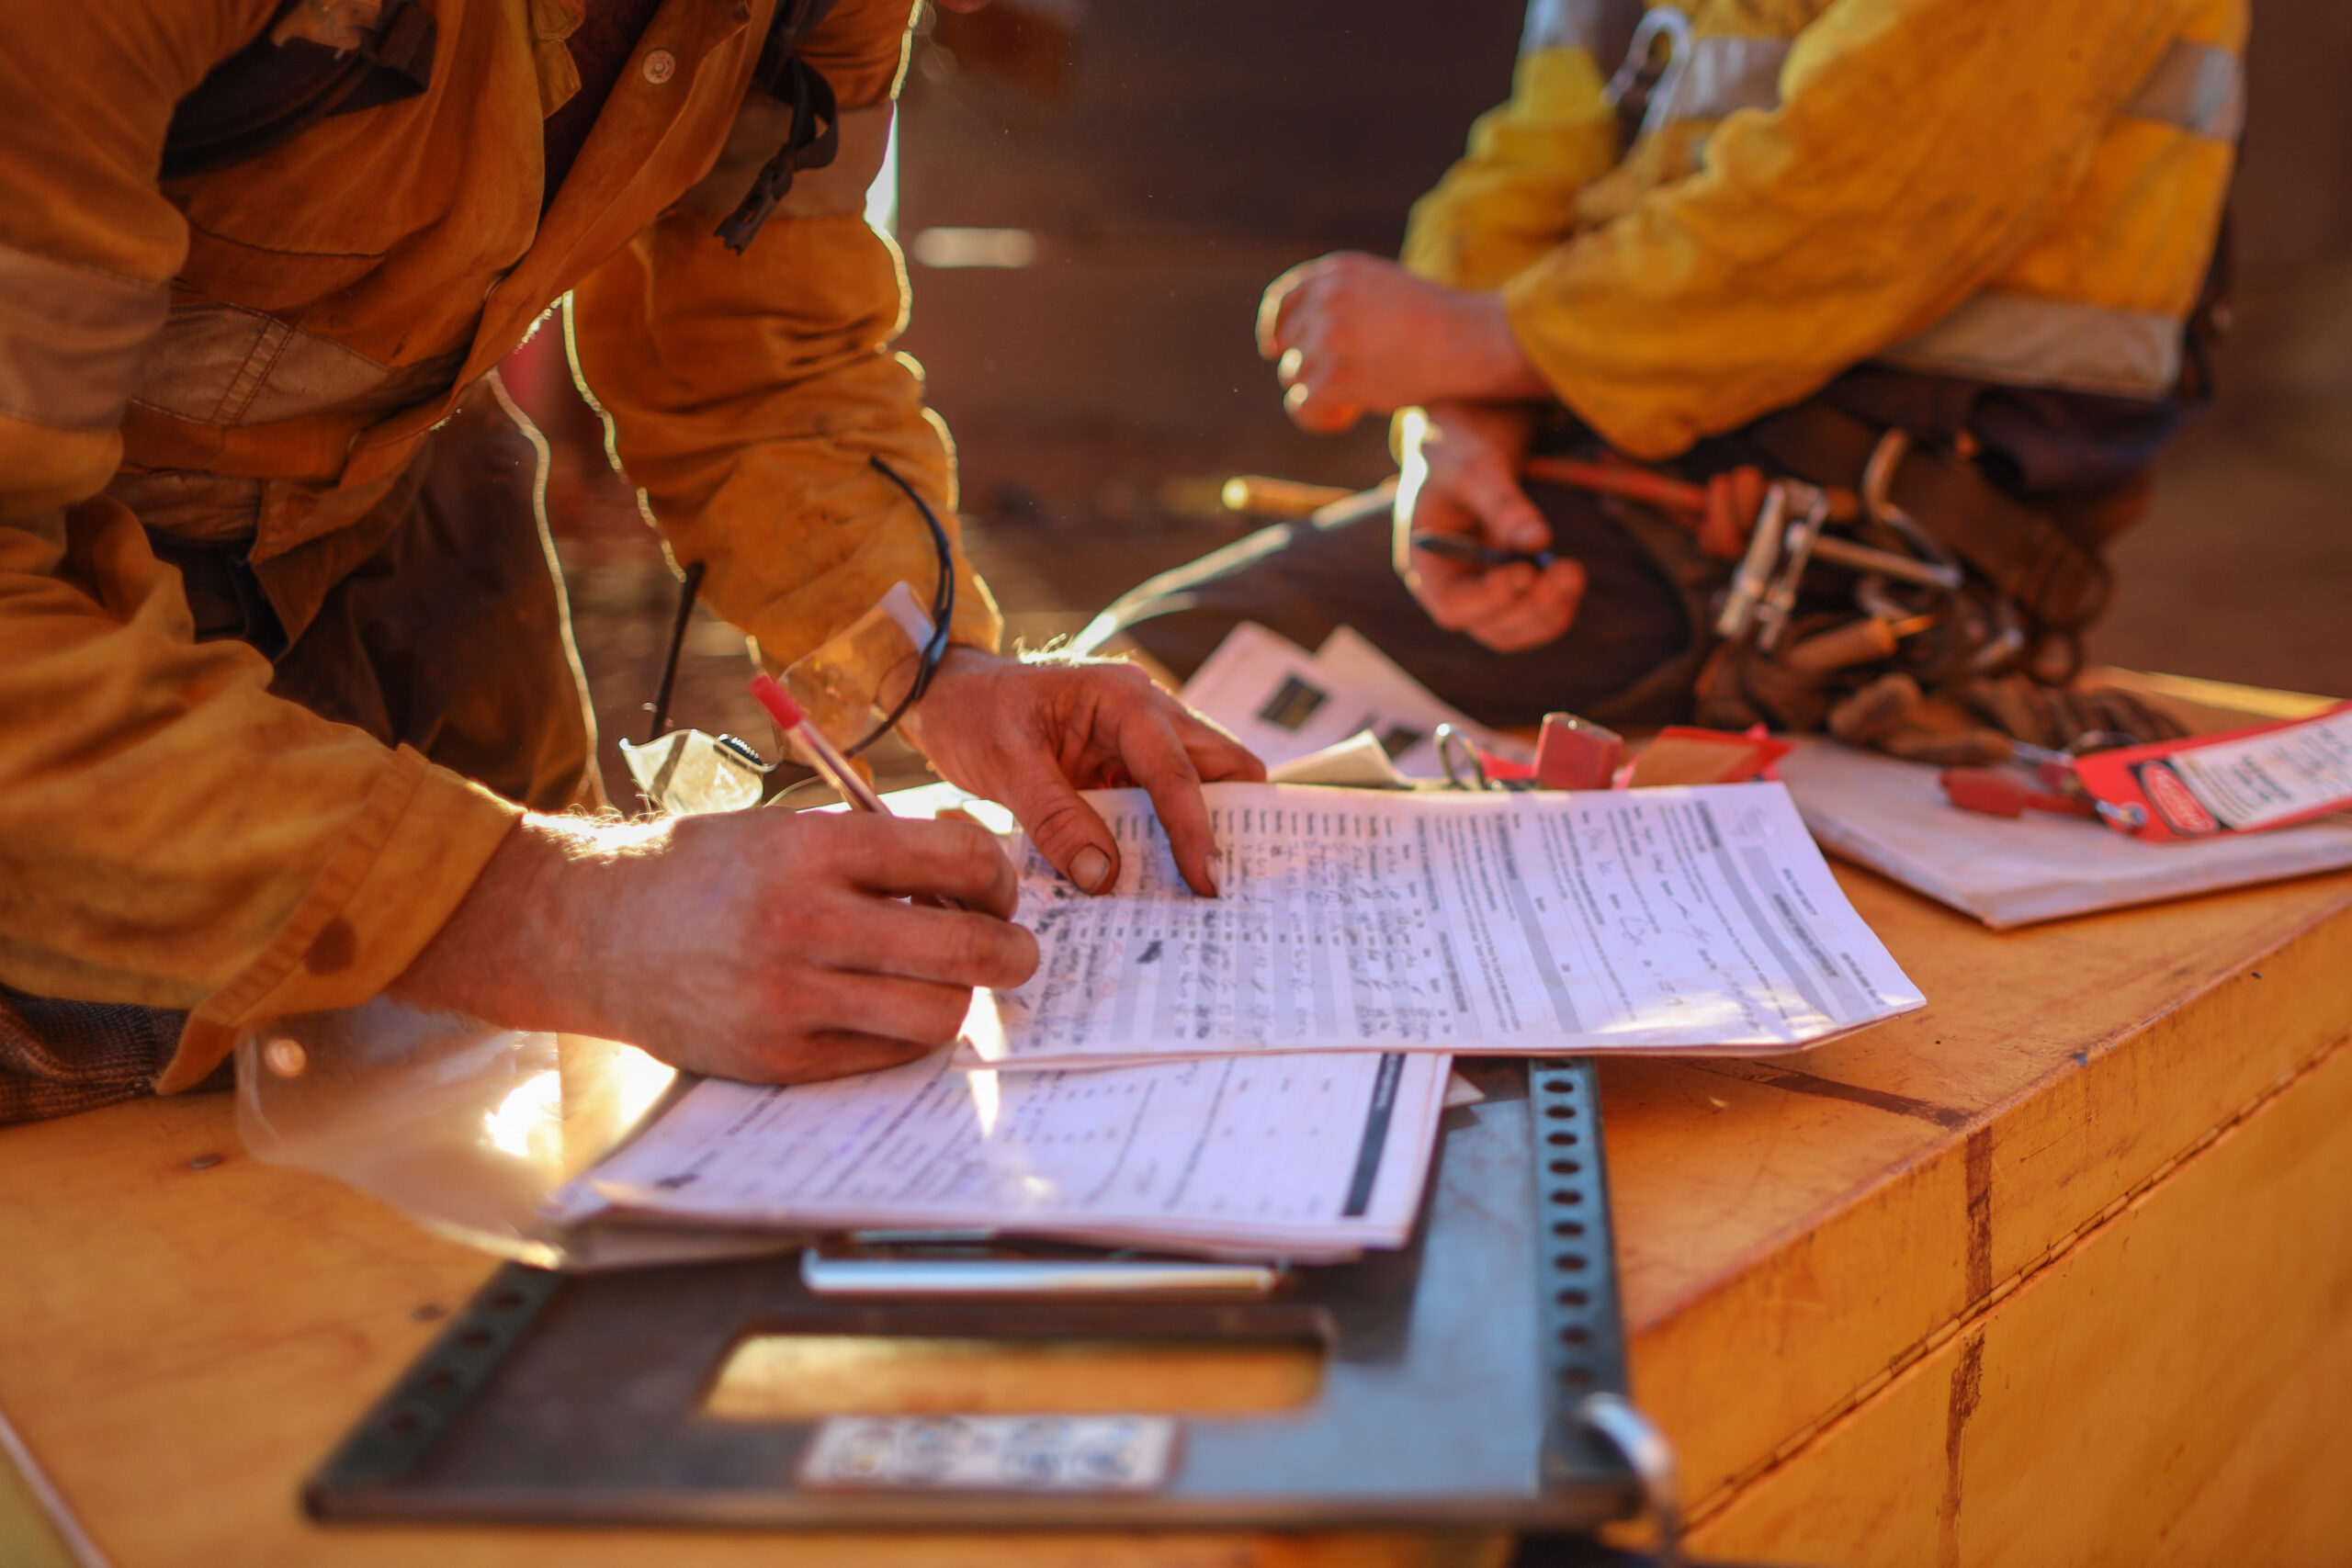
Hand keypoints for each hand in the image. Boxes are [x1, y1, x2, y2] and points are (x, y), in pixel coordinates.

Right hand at [394, 809, 1036, 1084]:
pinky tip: (887, 1004)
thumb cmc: (706, 871)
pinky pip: (887, 1055)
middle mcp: (804, 923)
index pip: (959, 857)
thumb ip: (878, 848)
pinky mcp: (778, 1057)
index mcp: (813, 849)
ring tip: (946, 979)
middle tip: (1014, 949)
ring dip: (960, 997)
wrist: (596, 931)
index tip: (994, 885)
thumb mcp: (787, 827)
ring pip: (938, 1014)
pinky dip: (905, 1031)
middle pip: (967, 948)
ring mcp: (790, 998)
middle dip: (1012, 949)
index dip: (997, 874)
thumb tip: (977, 872)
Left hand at [903, 647, 1264, 897]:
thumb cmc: (974, 714)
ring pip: (1202, 782)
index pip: (1176, 769)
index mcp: (1122, 699)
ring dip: (1197, 831)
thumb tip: (1102, 876)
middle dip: (1229, 823)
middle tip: (1219, 886)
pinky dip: (1164, 835)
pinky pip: (1164, 800)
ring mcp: (1143, 738)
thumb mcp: (1004, 764)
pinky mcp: (1128, 764)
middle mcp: (1147, 711)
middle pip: (1221, 765)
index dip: (1195, 829)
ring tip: (1192, 891)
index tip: (1207, 883)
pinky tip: (1151, 875)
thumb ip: (1054, 818)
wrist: (950, 697)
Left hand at [1258, 252, 1547, 432]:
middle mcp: (1328, 298)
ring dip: (1319, 393)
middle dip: (1311, 366)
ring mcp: (1329, 336)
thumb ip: (1343, 299)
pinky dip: (1320, 418)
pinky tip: (1347, 417)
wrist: (1471, 341)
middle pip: (1290, 344)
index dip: (1274, 328)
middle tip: (1346, 384)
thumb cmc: (1438, 323)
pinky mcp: (1336, 376)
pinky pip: (1301, 407)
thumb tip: (1292, 336)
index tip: (1273, 349)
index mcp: (1338, 271)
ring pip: (1294, 377)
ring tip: (1353, 401)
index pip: (1284, 300)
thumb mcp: (1385, 288)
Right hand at [1394, 403, 1587, 652]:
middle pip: (1489, 627)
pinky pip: (1531, 618)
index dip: (1489, 599)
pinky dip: (1556, 606)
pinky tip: (1569, 576)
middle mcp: (1449, 590)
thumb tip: (1539, 541)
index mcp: (1425, 566)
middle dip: (1532, 605)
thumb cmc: (1459, 453)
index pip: (1451, 606)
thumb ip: (1503, 504)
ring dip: (1549, 611)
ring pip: (1514, 631)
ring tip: (1573, 572)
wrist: (1465, 449)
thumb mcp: (1477, 469)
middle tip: (1570, 570)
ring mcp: (1478, 596)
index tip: (1524, 572)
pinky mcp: (1505, 592)